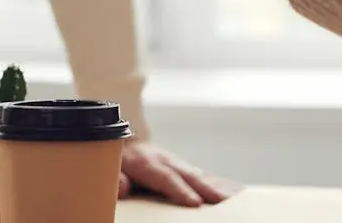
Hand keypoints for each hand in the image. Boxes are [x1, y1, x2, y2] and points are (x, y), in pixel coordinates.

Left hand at [119, 140, 234, 206]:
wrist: (118, 138)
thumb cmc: (113, 158)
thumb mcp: (107, 166)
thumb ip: (115, 177)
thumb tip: (123, 187)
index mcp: (144, 162)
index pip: (165, 177)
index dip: (180, 190)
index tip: (195, 202)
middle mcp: (163, 158)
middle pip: (187, 174)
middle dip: (206, 188)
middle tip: (223, 201)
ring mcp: (173, 161)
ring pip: (197, 174)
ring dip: (215, 186)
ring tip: (234, 197)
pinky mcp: (179, 165)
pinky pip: (199, 175)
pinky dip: (215, 182)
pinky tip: (231, 191)